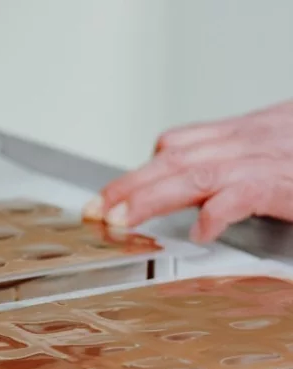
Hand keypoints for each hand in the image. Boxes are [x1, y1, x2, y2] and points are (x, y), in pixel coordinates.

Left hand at [83, 100, 292, 242]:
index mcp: (246, 136)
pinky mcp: (287, 181)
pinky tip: (198, 230)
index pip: (178, 145)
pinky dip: (217, 210)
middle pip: (173, 158)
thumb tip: (201, 201)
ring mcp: (269, 159)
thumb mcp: (276, 156)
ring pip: (193, 171)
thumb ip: (237, 173)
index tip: (106, 197)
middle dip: (127, 186)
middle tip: (95, 212)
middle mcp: (251, 142)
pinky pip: (243, 191)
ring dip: (150, 197)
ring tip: (120, 222)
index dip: (138, 171)